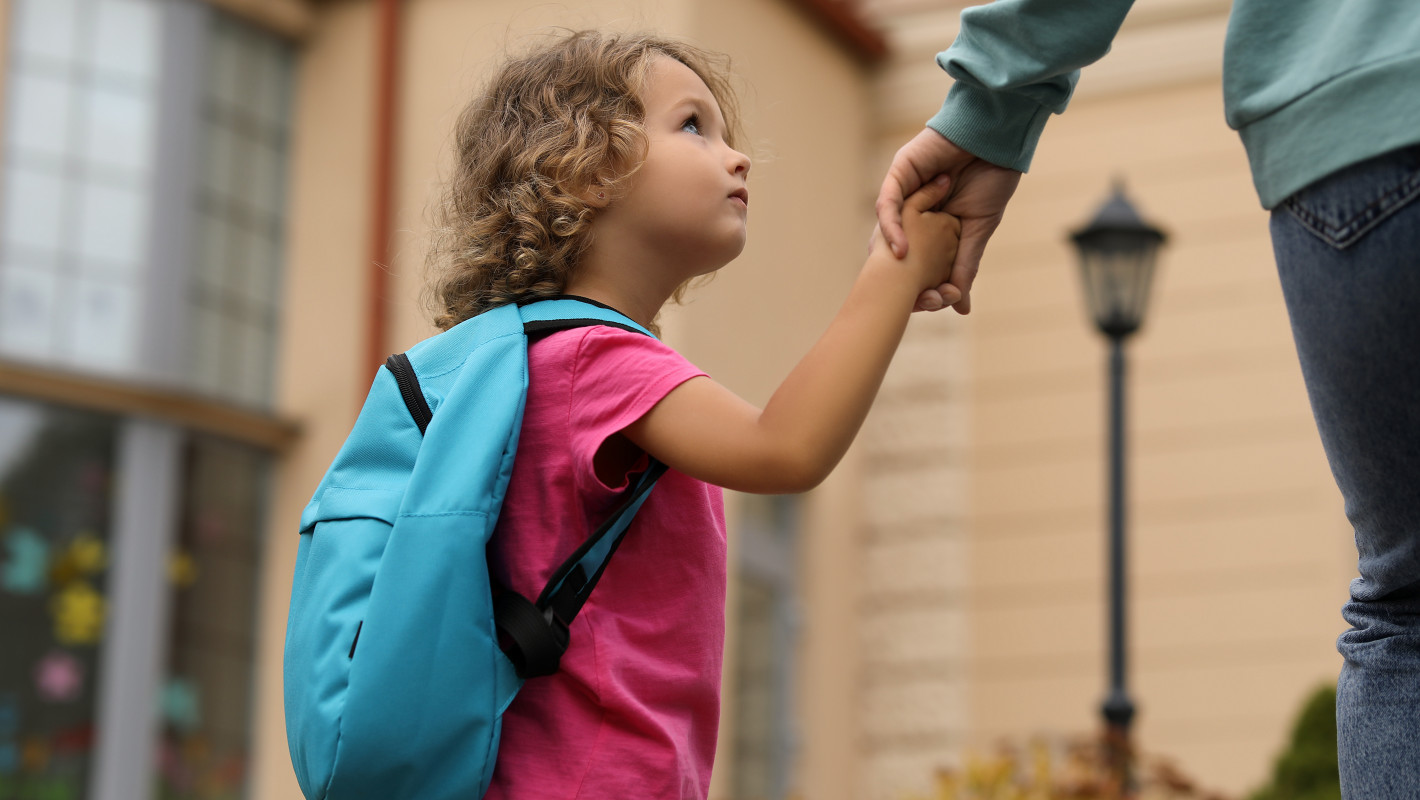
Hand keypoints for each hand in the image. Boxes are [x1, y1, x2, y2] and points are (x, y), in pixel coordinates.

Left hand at [876, 128, 1021, 313]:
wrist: (999, 138)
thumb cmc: (993, 178)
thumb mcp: (977, 232)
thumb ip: (964, 267)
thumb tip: (959, 307)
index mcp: (929, 223)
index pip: (915, 259)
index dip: (918, 283)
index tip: (929, 306)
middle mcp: (911, 208)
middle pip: (895, 247)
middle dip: (901, 276)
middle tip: (912, 303)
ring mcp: (903, 189)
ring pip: (887, 228)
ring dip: (893, 258)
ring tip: (902, 284)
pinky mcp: (899, 171)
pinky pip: (887, 203)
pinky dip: (892, 228)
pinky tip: (901, 249)